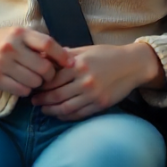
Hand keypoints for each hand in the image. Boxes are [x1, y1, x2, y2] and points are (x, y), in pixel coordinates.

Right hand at [0, 26, 71, 96]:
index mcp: (19, 33)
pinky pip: (21, 90)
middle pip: (44, 67)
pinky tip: (23, 85)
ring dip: (38, 84)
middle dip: (50, 75)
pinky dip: (26, 90)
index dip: (62, 56)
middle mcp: (11, 47)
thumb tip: (66, 55)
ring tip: (34, 80)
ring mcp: (1, 63)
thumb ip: (37, 43)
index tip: (70, 64)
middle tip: (48, 76)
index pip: (48, 44)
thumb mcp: (17, 34)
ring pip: (34, 81)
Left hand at [31, 43, 159, 120]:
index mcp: (79, 65)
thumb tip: (45, 57)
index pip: (52, 79)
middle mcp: (85, 81)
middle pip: (56, 95)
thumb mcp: (86, 50)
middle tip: (33, 101)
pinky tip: (59, 114)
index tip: (34, 86)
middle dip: (42, 100)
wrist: (132, 65)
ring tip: (43, 109)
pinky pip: (78, 114)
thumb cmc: (108, 55)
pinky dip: (66, 116)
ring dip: (51, 110)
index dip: (40, 85)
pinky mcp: (100, 104)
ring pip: (65, 108)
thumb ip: (66, 55)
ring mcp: (93, 95)